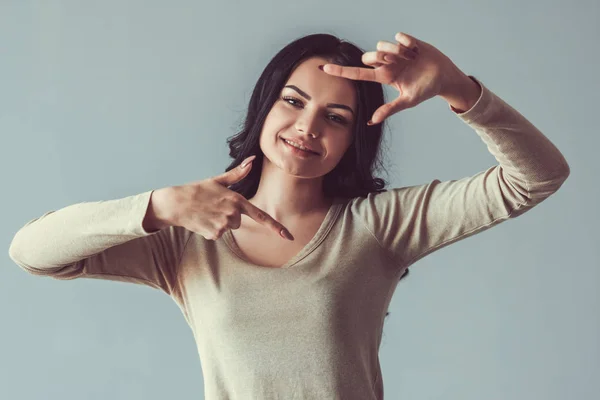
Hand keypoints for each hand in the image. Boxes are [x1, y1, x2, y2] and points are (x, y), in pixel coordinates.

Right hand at [148, 155, 294, 240]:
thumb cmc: (197, 190)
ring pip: (229, 228)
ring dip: (220, 223)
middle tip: (214, 208)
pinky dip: (211, 230)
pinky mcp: (214, 234)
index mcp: (237, 200)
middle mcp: (233, 213)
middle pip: (240, 222)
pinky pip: (218, 235)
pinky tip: (202, 221)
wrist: (176, 203)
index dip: (276, 227)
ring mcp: (224, 225)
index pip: (261, 216)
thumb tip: (252, 160)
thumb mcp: (218, 180)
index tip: (288, 236)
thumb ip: (238, 173)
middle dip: (229, 217)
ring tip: (207, 213)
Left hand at [321, 32, 465, 124]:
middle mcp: (387, 63)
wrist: (444, 78)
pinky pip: (398, 36)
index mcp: (384, 76)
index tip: (324, 68)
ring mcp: (396, 52)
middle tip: (396, 63)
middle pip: (369, 55)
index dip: (341, 71)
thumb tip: (371, 121)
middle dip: (379, 58)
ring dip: (395, 51)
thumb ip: (389, 109)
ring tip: (410, 58)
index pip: (358, 74)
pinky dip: (407, 43)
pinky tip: (415, 50)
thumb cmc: (425, 90)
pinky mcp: (408, 41)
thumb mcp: (407, 101)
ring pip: (382, 44)